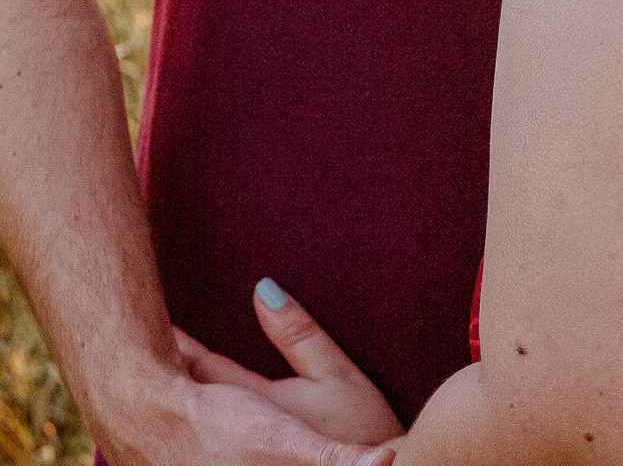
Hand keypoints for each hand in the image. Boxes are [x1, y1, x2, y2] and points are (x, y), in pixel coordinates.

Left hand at [175, 280, 403, 450]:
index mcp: (255, 406)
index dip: (182, 345)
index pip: (205, 367)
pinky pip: (213, 446)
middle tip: (146, 343)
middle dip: (174, 369)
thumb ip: (298, 334)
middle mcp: (239, 434)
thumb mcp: (336, 375)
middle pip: (193, 395)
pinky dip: (199, 431)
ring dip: (183, 401)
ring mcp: (242, 455)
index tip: (158, 323)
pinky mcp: (254, 462)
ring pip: (198, 423)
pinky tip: (200, 427)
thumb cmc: (361, 428)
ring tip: (159, 383)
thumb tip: (262, 288)